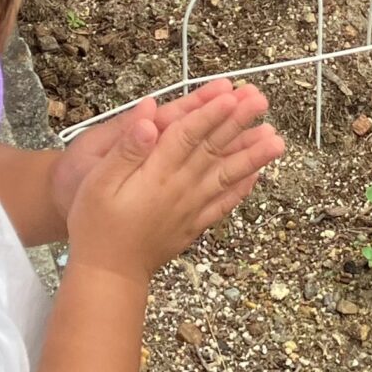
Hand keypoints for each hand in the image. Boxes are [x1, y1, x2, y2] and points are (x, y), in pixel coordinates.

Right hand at [35, 80, 254, 242]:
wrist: (107, 275)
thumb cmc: (96, 227)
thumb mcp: (96, 184)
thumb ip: (125, 150)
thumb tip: (148, 121)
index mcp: (156, 174)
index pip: (188, 135)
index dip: (210, 113)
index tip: (231, 95)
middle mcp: (180, 188)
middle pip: (213, 149)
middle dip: (238, 123)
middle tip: (260, 101)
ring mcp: (191, 208)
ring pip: (227, 176)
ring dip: (252, 155)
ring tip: (275, 138)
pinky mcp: (194, 224)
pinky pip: (224, 204)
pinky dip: (242, 189)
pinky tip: (256, 175)